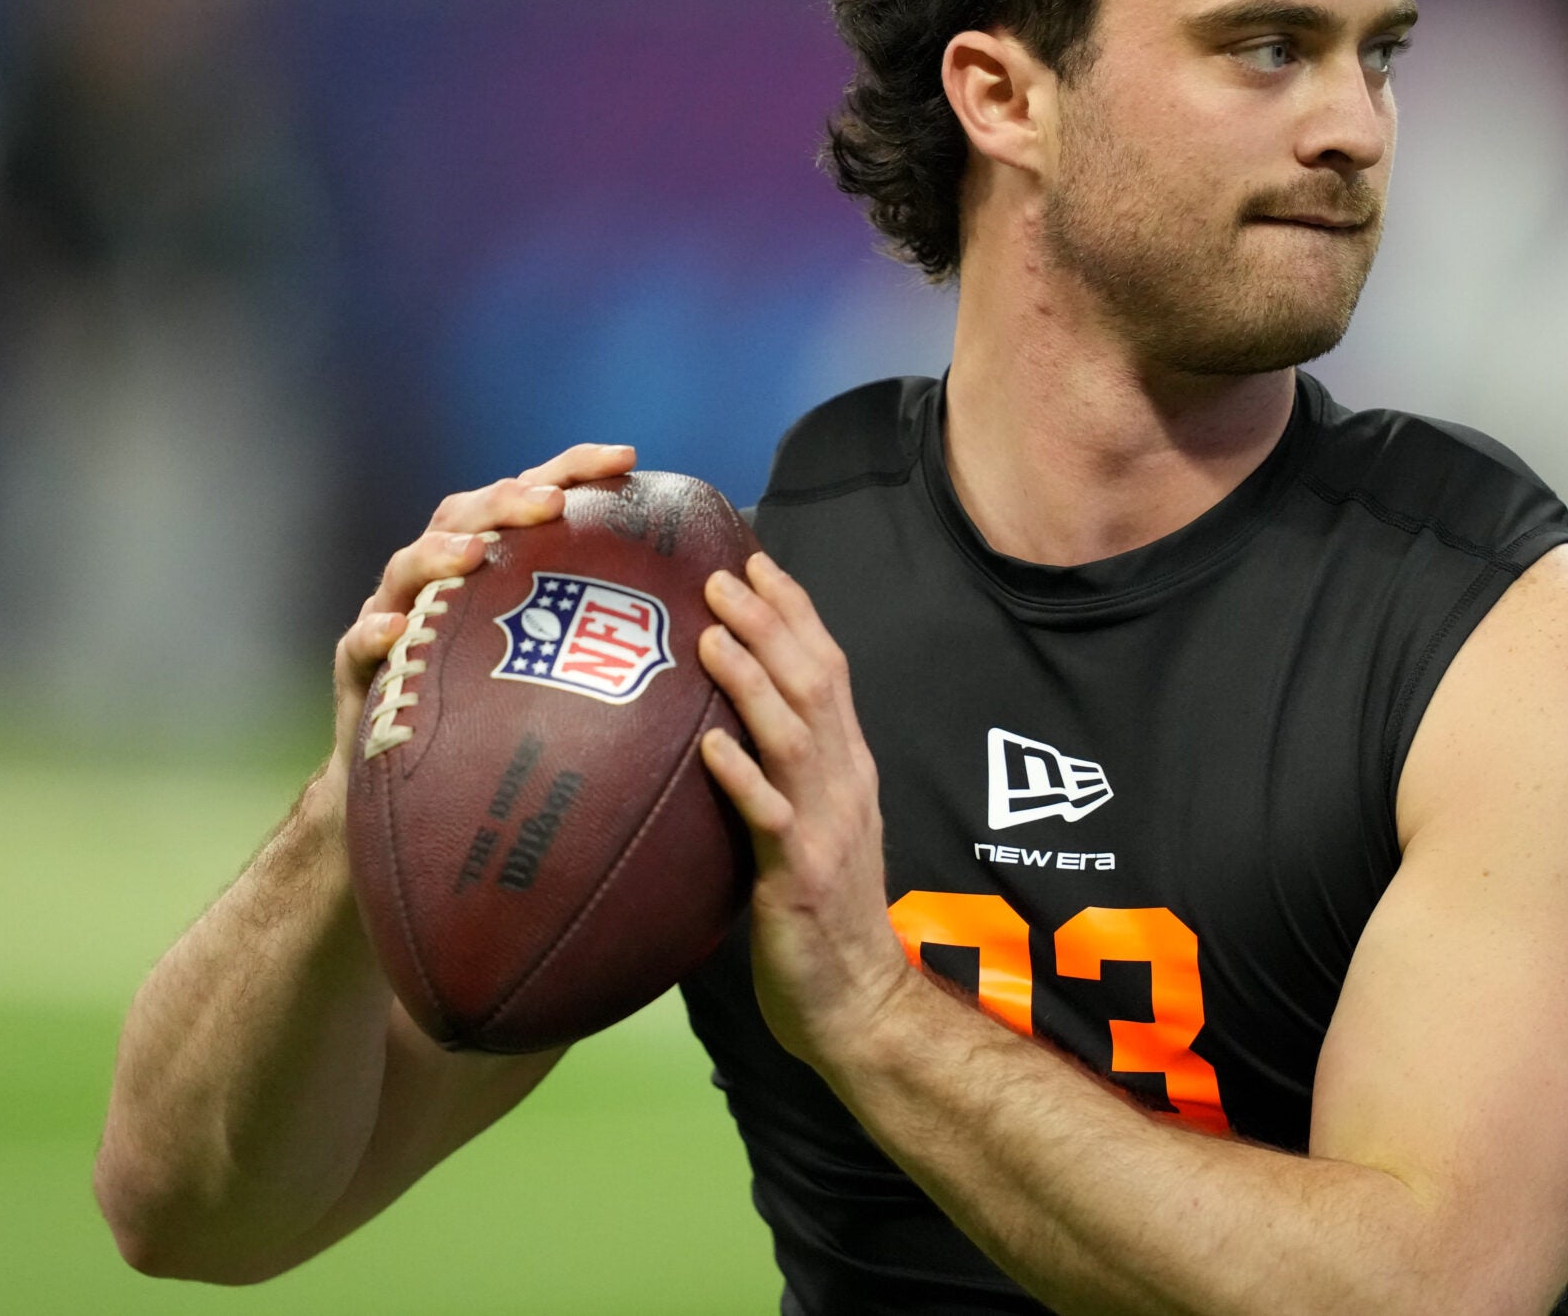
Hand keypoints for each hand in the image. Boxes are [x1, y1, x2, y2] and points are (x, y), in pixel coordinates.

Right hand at [323, 443, 639, 815]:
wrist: (412, 786)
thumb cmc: (498, 714)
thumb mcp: (556, 665)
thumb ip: (610, 630)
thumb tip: (705, 613)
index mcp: (493, 562)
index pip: (534, 498)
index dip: (576, 469)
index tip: (628, 458)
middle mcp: (440, 577)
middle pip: (468, 515)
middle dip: (508, 500)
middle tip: (552, 502)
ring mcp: (394, 616)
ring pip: (408, 566)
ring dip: (441, 553)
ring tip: (476, 553)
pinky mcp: (360, 669)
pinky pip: (359, 645)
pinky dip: (375, 634)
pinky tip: (397, 631)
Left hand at [695, 552, 915, 1069]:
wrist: (860, 1005)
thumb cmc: (823, 920)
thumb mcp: (817, 829)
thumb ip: (789, 773)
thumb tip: (734, 723)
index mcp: (850, 769)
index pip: (830, 670)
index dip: (796, 612)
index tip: (757, 562)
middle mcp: (846, 786)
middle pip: (815, 685)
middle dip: (771, 624)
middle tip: (721, 576)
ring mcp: (827, 830)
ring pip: (795, 735)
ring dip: (754, 680)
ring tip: (712, 634)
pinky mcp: (800, 879)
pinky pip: (769, 818)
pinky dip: (741, 778)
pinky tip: (707, 746)